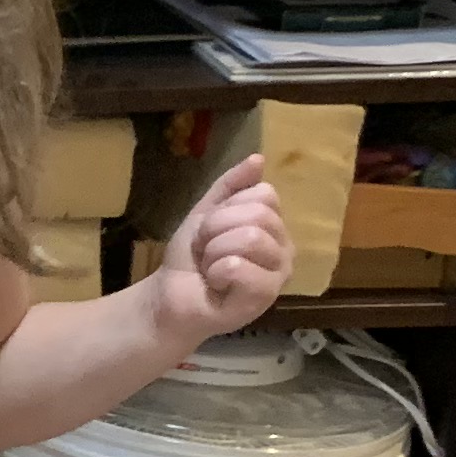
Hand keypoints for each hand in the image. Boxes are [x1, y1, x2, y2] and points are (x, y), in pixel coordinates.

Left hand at [151, 158, 290, 337]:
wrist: (170, 296)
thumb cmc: (192, 258)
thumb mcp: (206, 212)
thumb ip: (230, 186)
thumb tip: (259, 158)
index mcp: (274, 227)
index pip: (265, 194)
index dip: (227, 208)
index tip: (211, 229)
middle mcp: (285, 249)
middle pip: (258, 214)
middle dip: (216, 229)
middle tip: (207, 250)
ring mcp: (278, 275)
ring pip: (250, 238)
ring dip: (215, 251)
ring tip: (211, 267)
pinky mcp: (265, 298)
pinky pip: (238, 267)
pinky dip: (216, 272)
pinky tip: (216, 285)